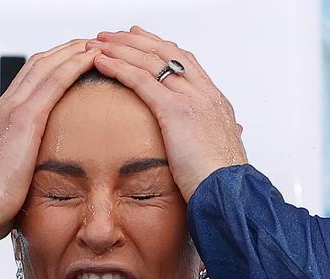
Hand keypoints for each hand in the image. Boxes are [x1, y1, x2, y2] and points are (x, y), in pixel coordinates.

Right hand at [0, 40, 100, 239]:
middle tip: (89, 45)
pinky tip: (93, 58)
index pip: (27, 83)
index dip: (51, 68)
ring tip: (97, 45)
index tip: (72, 63)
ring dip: (72, 51)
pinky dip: (74, 65)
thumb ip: (21, 172)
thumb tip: (34, 182)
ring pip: (46, 66)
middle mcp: (2, 109)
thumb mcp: (8, 182)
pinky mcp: (23, 119)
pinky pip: (54, 81)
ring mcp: (11, 110)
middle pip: (36, 66)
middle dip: (64, 52)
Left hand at [87, 27, 246, 200]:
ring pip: (151, 61)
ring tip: (97, 43)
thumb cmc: (222, 180)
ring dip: (121, 49)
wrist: (229, 192)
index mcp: (214, 101)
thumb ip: (220, 136)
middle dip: (135, 41)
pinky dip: (118, 67)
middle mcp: (203, 93)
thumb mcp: (222, 151)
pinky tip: (101, 62)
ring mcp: (190, 99)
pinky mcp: (174, 111)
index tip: (139, 38)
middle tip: (112, 35)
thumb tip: (231, 132)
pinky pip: (141, 80)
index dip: (159, 47)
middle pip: (166, 53)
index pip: (184, 61)